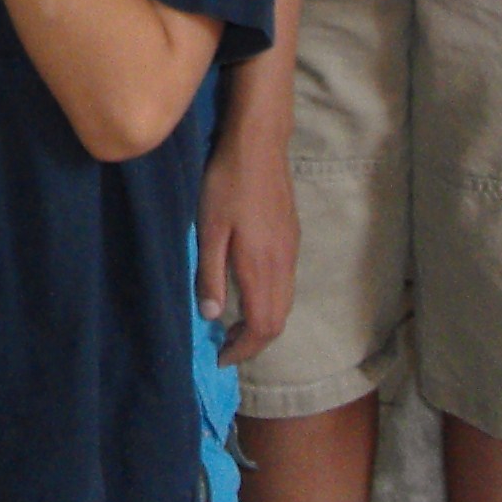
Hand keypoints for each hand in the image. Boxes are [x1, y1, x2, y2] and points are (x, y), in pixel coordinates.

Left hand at [197, 127, 298, 364]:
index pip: (263, 327)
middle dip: (254, 341)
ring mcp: (291, 251)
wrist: (260, 144)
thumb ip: (211, 275)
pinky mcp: (291, 237)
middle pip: (278, 321)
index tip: (222, 357)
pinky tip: (248, 291)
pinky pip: (286, 284)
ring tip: (234, 323)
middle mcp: (283, 265)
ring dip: (263, 321)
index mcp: (262, 268)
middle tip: (226, 345)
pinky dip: (269, 301)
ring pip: (285, 303)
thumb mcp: (209, 230)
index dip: (244, 349)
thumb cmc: (227, 184)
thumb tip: (212, 316)